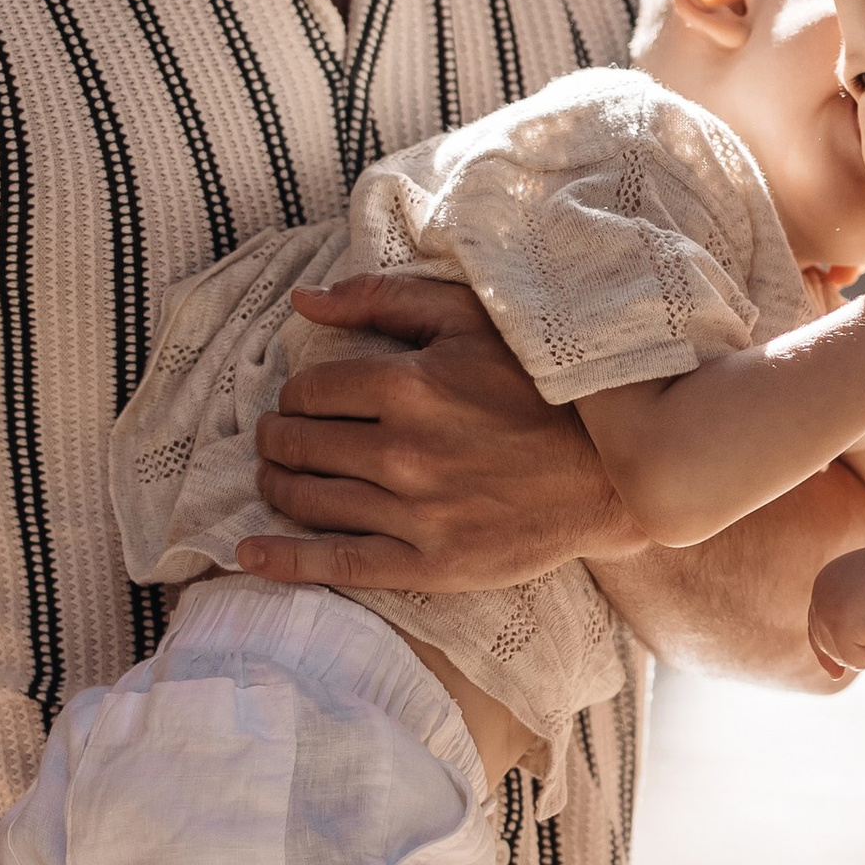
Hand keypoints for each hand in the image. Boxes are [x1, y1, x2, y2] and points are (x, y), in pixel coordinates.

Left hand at [244, 277, 643, 589]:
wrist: (615, 471)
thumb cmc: (542, 387)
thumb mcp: (471, 321)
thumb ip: (383, 301)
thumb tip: (302, 301)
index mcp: (408, 385)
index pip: (310, 391)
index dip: (297, 395)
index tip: (306, 401)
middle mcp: (402, 451)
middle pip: (300, 445)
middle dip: (278, 439)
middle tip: (280, 439)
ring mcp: (415, 513)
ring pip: (310, 500)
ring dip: (278, 487)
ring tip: (277, 479)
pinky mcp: (432, 564)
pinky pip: (339, 564)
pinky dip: (285, 560)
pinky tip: (250, 555)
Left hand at [809, 540, 864, 677]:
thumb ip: (859, 608)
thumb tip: (851, 640)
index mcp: (827, 580)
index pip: (818, 625)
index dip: (827, 651)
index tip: (836, 675)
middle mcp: (820, 594)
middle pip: (827, 645)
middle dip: (854, 650)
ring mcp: (827, 611)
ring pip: (844, 656)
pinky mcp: (840, 629)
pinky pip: (858, 661)